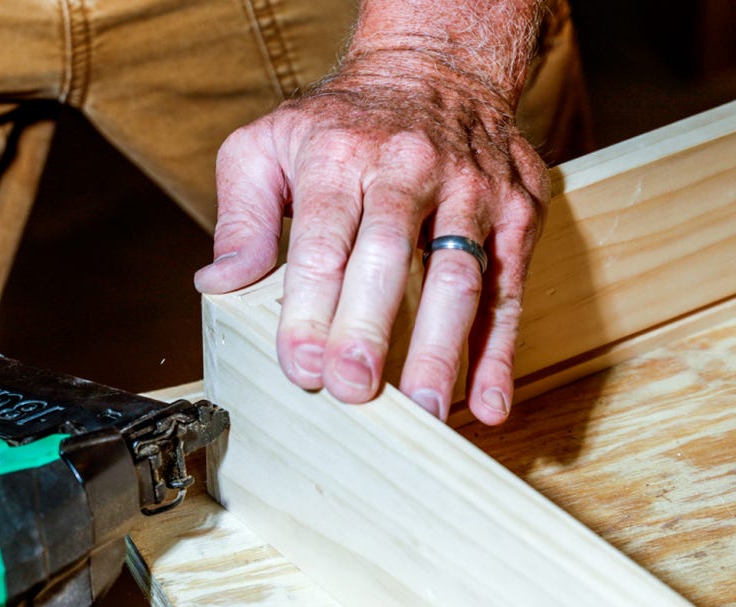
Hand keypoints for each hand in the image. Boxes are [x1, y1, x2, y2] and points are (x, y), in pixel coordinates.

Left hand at [194, 51, 549, 423]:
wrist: (437, 66)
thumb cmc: (344, 123)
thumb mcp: (269, 144)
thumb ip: (241, 215)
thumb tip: (218, 282)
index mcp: (341, 154)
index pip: (323, 238)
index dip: (312, 306)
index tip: (302, 365)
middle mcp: (410, 167)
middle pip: (390, 256)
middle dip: (370, 328)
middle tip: (353, 389)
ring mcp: (471, 190)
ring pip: (460, 276)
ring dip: (442, 349)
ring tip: (424, 411)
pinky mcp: (517, 213)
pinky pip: (509, 289)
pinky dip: (502, 350)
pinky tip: (490, 402)